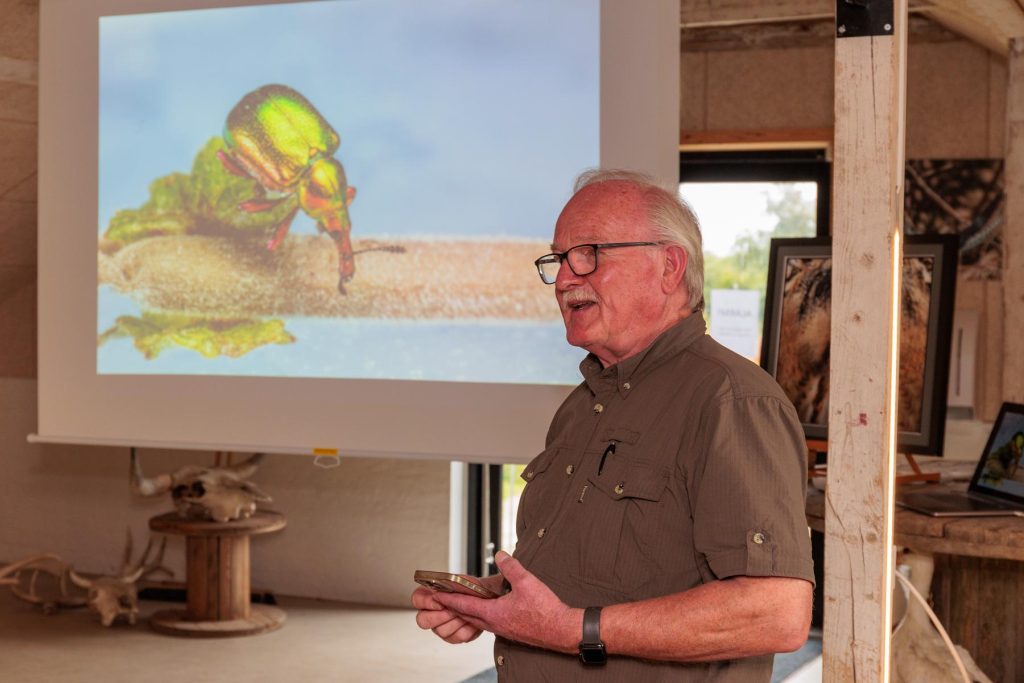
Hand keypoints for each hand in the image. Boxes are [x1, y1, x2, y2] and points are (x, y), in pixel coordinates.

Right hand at [411, 585, 482, 643]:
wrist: (484, 601)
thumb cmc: (471, 589)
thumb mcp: (464, 581)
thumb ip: (453, 583)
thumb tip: (447, 584)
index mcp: (429, 596)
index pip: (417, 599)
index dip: (426, 602)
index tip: (440, 602)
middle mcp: (431, 613)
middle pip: (422, 620)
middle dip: (440, 616)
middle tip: (454, 611)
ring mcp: (440, 627)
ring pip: (441, 631)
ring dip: (457, 621)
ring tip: (467, 613)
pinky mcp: (453, 637)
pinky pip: (456, 638)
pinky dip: (468, 629)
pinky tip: (472, 620)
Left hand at [432, 551, 580, 653]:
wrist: (561, 631)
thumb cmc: (545, 610)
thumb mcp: (527, 582)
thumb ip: (511, 567)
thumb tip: (499, 555)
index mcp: (494, 613)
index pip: (464, 605)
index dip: (448, 598)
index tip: (435, 595)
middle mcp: (494, 624)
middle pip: (467, 615)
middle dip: (453, 606)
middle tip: (441, 599)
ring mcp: (502, 629)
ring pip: (477, 621)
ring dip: (466, 612)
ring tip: (459, 604)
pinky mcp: (511, 631)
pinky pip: (488, 623)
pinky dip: (480, 616)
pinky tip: (485, 611)